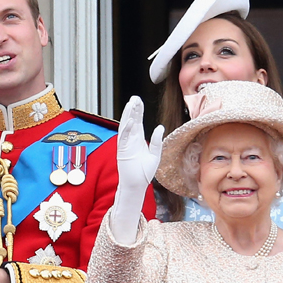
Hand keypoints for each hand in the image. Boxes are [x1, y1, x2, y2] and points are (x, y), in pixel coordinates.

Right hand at [110, 97, 163, 243]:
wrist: (137, 185)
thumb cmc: (145, 172)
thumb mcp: (155, 155)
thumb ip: (156, 141)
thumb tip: (160, 127)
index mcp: (138, 140)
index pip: (138, 122)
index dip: (138, 111)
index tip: (139, 101)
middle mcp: (131, 140)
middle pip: (131, 121)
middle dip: (132, 109)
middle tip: (134, 98)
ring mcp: (125, 145)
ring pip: (125, 127)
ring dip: (128, 116)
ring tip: (131, 105)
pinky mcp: (122, 151)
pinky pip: (123, 138)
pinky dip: (126, 130)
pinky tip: (130, 121)